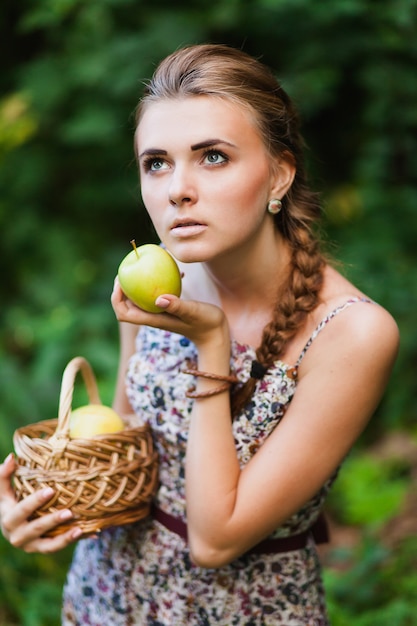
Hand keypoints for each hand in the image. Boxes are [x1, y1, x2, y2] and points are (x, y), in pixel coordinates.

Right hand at [0, 453, 81, 552]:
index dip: (35, 501)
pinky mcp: (42, 549)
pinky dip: (74, 541)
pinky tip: (92, 534)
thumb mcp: (4, 491)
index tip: (51, 490)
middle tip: (69, 512)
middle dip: (52, 521)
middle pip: (36, 528)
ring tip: (79, 529)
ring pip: (48, 546)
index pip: (22, 510)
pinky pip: (60, 547)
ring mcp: (31, 545)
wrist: (11, 528)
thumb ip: (4, 474)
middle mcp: (18, 536)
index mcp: (9, 519)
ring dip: (64, 539)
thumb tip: (12, 457)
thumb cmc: (9, 502)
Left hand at [111, 277, 229, 349]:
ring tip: (143, 266)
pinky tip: (174, 271)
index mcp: (153, 319)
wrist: (215, 334)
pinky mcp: (169, 308)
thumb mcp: (193, 312)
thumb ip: (177, 306)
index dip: (116, 298)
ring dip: (138, 284)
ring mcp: (160, 313)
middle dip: (121, 289)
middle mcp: (153, 316)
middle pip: (126, 305)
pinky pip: (156, 295)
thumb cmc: (205, 324)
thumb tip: (158, 299)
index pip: (123, 313)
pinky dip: (158, 284)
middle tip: (126, 269)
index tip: (120, 281)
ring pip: (140, 299)